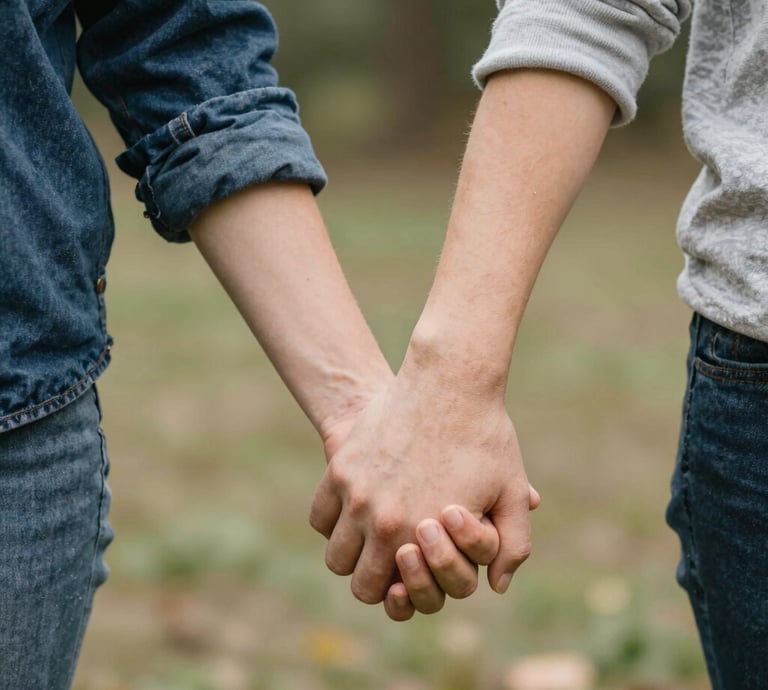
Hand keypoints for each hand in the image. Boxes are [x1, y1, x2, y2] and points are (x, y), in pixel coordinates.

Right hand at [311, 368, 537, 610]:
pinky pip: (320, 515)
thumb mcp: (510, 491)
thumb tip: (497, 586)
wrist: (449, 381)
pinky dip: (333, 521)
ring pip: (335, 555)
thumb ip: (512, 546)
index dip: (401, 592)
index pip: (394, 596)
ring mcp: (356, 493)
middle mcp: (383, 521)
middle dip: (376, 581)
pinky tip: (356, 509)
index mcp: (422, 535)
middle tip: (392, 561)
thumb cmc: (484, 436)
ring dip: (352, 554)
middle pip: (359, 584)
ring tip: (373, 538)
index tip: (412, 573)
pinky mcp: (341, 467)